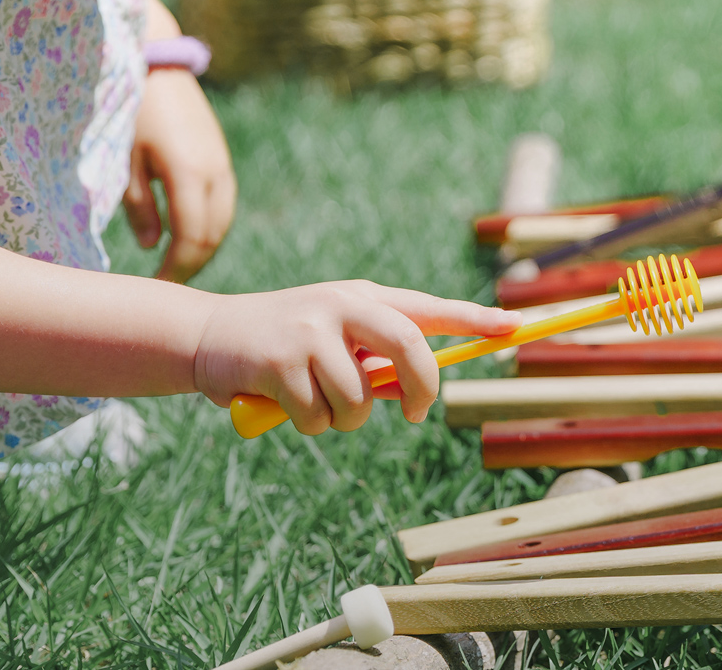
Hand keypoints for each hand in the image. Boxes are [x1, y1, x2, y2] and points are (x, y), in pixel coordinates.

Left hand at [125, 66, 235, 282]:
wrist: (156, 65)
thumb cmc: (130, 110)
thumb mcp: (123, 160)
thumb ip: (139, 205)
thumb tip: (150, 246)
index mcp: (188, 173)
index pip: (191, 239)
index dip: (176, 270)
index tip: (156, 289)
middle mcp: (214, 172)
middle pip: (212, 236)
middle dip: (190, 266)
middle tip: (163, 286)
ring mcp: (222, 165)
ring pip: (222, 223)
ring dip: (202, 249)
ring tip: (173, 265)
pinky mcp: (220, 160)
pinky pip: (222, 206)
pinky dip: (208, 228)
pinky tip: (185, 236)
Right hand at [192, 282, 522, 432]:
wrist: (207, 336)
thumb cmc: (285, 346)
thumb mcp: (333, 339)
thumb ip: (373, 358)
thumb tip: (413, 393)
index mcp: (362, 297)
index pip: (428, 308)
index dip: (473, 319)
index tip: (513, 326)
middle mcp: (341, 304)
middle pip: (409, 345)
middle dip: (421, 388)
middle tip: (415, 414)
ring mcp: (310, 330)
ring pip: (360, 399)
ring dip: (344, 419)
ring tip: (314, 402)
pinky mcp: (280, 360)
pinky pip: (319, 417)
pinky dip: (309, 424)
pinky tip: (283, 402)